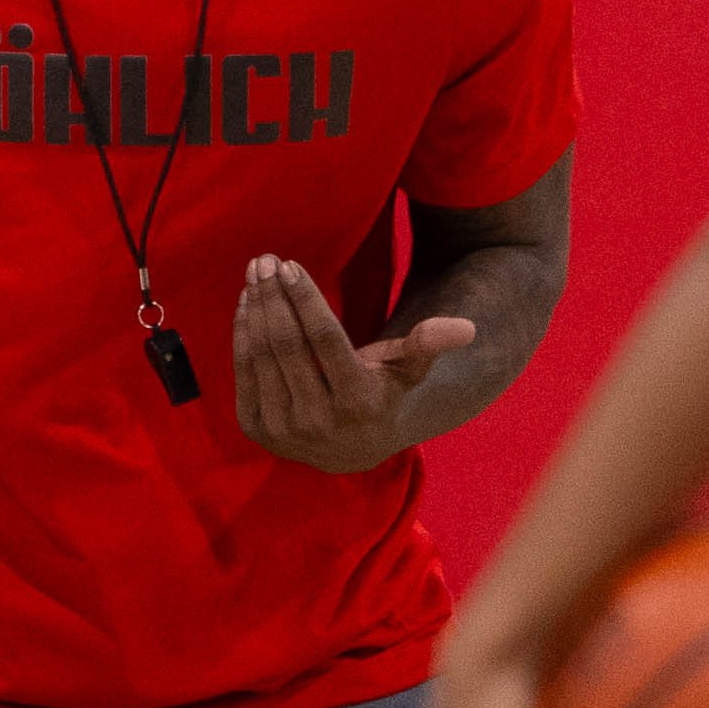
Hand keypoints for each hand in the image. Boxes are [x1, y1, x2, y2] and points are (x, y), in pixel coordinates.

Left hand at [232, 253, 475, 471]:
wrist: (352, 447)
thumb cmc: (384, 392)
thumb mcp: (409, 370)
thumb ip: (429, 345)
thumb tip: (465, 327)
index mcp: (358, 404)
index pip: (324, 340)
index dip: (305, 298)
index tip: (290, 265)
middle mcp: (318, 422)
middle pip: (286, 343)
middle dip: (274, 295)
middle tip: (265, 260)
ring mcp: (283, 430)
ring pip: (261, 354)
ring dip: (255, 307)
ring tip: (255, 273)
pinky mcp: (256, 428)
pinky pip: (243, 370)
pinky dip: (243, 331)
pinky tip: (248, 302)